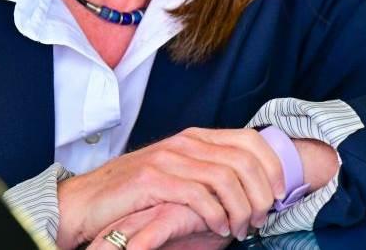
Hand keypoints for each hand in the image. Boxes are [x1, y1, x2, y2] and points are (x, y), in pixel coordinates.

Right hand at [56, 127, 284, 247]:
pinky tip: (218, 228)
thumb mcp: (176, 173)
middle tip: (260, 219)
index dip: (272, 166)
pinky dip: (216, 214)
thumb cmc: (135, 194)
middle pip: (243, 160)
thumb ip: (207, 171)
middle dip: (260, 193)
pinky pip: (199, 194)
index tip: (278, 194)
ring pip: (226, 178)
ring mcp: (168, 158)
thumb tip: (250, 186)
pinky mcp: (153, 179)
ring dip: (241, 208)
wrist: (87, 201)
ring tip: (240, 228)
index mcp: (195, 137)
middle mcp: (184, 142)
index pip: (249, 139)